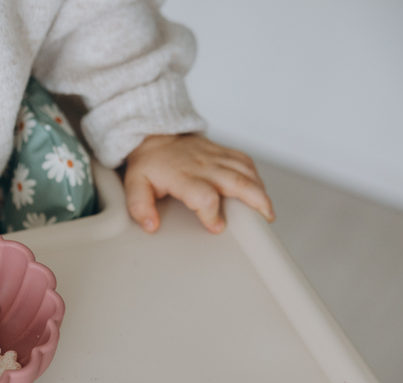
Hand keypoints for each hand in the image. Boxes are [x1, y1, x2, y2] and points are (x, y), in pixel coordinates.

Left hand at [123, 134, 274, 233]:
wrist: (154, 135)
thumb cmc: (148, 164)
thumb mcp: (135, 185)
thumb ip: (139, 206)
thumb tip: (150, 225)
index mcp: (182, 175)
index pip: (204, 196)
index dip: (212, 213)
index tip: (216, 226)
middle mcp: (203, 165)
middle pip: (236, 181)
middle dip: (255, 201)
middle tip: (264, 218)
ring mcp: (215, 156)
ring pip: (245, 170)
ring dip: (260, 190)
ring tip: (267, 210)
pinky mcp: (223, 152)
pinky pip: (245, 161)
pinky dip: (256, 176)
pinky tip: (260, 190)